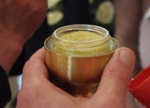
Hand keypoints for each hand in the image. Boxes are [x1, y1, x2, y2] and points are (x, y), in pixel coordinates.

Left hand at [17, 47, 135, 107]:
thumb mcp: (106, 107)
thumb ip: (115, 77)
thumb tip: (124, 52)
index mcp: (34, 93)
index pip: (34, 61)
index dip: (49, 51)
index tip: (65, 47)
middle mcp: (25, 106)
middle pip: (36, 79)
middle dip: (56, 71)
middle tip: (76, 66)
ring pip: (38, 99)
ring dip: (56, 91)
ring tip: (78, 88)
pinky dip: (54, 107)